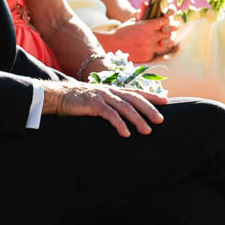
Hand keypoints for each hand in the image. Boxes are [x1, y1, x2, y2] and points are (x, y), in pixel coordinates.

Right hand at [42, 79, 166, 137]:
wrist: (59, 96)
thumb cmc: (79, 100)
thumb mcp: (98, 99)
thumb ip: (111, 103)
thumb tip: (123, 113)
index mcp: (113, 90)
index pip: (136, 92)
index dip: (151, 96)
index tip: (166, 101)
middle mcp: (110, 91)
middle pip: (135, 99)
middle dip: (149, 109)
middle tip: (161, 120)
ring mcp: (102, 96)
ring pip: (125, 107)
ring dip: (138, 120)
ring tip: (147, 131)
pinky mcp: (93, 104)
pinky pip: (110, 115)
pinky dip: (119, 124)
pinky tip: (126, 134)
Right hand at [99, 16, 175, 63]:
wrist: (112, 45)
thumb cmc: (122, 32)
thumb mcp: (133, 21)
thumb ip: (143, 15)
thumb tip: (149, 5)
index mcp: (146, 26)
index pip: (164, 22)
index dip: (168, 20)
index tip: (170, 20)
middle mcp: (149, 37)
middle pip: (167, 33)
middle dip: (172, 29)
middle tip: (176, 27)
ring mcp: (148, 48)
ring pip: (165, 44)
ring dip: (167, 41)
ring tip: (170, 39)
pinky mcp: (146, 57)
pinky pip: (156, 53)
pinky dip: (156, 50)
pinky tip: (158, 48)